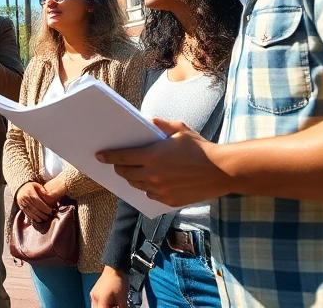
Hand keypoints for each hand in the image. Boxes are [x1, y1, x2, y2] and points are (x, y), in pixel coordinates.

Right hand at [14, 181, 56, 223]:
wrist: (19, 188)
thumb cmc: (30, 187)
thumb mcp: (36, 185)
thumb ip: (42, 189)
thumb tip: (48, 195)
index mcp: (30, 193)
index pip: (38, 202)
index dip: (44, 208)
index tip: (50, 211)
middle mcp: (25, 199)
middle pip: (35, 209)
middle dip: (42, 214)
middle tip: (49, 216)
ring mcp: (23, 204)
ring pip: (31, 213)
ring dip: (38, 217)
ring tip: (45, 219)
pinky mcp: (22, 208)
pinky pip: (27, 214)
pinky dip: (33, 218)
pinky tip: (38, 220)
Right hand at [91, 266, 127, 307]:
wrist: (115, 268)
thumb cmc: (118, 279)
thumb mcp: (123, 298)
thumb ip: (122, 307)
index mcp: (101, 300)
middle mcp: (94, 298)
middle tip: (115, 306)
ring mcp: (93, 294)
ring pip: (96, 307)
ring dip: (104, 307)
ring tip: (113, 305)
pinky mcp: (95, 292)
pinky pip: (97, 303)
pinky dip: (103, 304)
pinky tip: (110, 303)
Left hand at [98, 117, 232, 206]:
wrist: (222, 172)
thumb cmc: (200, 148)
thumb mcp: (179, 129)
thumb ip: (158, 124)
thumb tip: (143, 120)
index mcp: (152, 156)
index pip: (121, 157)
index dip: (108, 156)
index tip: (99, 155)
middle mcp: (153, 175)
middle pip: (126, 173)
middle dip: (119, 167)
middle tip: (118, 163)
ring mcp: (160, 190)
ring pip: (136, 185)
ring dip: (132, 178)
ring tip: (133, 171)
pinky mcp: (168, 201)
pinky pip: (150, 195)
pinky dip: (147, 188)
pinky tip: (151, 181)